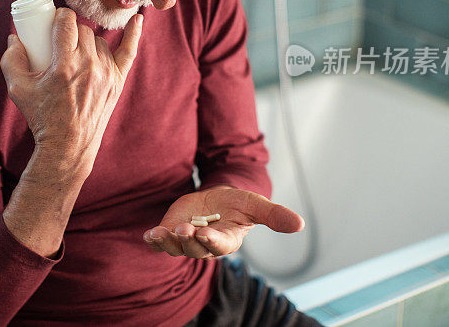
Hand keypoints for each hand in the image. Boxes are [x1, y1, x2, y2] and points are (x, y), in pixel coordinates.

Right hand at [0, 7, 142, 177]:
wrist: (68, 146)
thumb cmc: (42, 117)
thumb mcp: (18, 89)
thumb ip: (11, 60)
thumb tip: (15, 37)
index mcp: (64, 65)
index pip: (67, 22)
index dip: (60, 16)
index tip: (54, 22)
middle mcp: (89, 66)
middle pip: (83, 29)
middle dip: (71, 30)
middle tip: (61, 41)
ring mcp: (107, 73)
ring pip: (99, 40)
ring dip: (88, 41)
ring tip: (75, 54)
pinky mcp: (118, 81)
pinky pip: (129, 51)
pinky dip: (133, 34)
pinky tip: (138, 20)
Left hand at [142, 187, 304, 258]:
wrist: (216, 199)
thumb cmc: (237, 205)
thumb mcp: (255, 205)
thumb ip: (274, 216)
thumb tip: (300, 224)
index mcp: (226, 239)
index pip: (219, 244)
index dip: (212, 240)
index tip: (205, 234)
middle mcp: (204, 244)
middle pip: (195, 249)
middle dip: (189, 241)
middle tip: (185, 230)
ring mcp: (186, 240)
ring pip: (175, 248)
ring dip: (168, 242)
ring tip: (160, 233)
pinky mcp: (171, 232)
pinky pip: (160, 242)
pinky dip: (154, 240)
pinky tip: (148, 235)